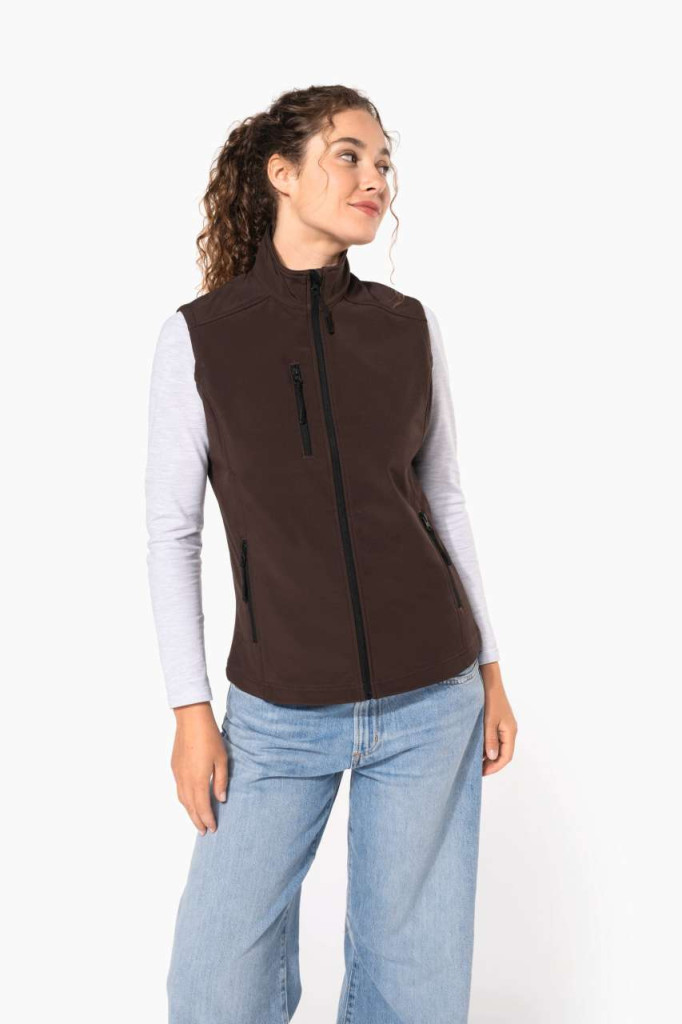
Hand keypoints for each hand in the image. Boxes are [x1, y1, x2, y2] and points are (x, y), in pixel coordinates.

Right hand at [170, 702, 227, 833]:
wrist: (191, 719)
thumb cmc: (210, 737)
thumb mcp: (222, 759)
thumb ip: (221, 781)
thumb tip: (221, 799)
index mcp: (199, 780)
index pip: (203, 807)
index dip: (207, 820)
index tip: (213, 829)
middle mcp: (186, 780)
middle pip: (190, 807)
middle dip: (197, 821)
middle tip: (204, 831)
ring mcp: (178, 774)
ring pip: (182, 799)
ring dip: (189, 812)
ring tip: (197, 819)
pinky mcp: (174, 767)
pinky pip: (179, 789)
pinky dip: (185, 799)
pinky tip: (190, 800)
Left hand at [479, 662, 517, 775]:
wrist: (490, 680)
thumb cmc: (490, 699)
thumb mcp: (489, 721)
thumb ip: (490, 739)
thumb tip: (492, 757)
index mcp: (510, 732)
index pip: (506, 756)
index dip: (495, 767)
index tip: (482, 773)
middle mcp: (509, 730)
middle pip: (503, 753)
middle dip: (491, 763)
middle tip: (477, 770)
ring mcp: (504, 726)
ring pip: (498, 746)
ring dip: (488, 754)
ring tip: (474, 760)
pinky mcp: (498, 721)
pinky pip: (494, 738)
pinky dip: (486, 745)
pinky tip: (476, 747)